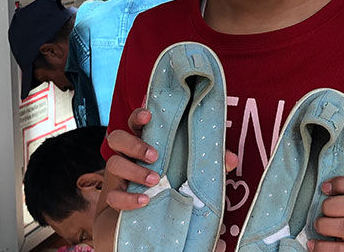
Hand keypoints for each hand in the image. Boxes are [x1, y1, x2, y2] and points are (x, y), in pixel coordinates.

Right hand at [104, 107, 237, 210]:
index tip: (149, 115)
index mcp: (145, 145)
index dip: (139, 115)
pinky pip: (112, 195)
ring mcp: (117, 178)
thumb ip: (209, 166)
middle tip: (155, 155)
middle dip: (134, 143)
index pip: (137, 123)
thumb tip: (231, 159)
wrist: (145, 228)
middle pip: (117, 137)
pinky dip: (127, 198)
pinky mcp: (112, 200)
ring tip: (154, 180)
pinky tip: (144, 201)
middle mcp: (128, 157)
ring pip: (112, 163)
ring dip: (133, 169)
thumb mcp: (191, 178)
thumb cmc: (169, 192)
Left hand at [310, 174, 343, 250]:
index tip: (324, 187)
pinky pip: (341, 250)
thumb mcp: (331, 203)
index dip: (343, 183)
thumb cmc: (329, 220)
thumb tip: (307, 175)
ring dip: (326, 225)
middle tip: (320, 210)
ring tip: (316, 226)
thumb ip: (327, 191)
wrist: (342, 247)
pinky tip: (312, 244)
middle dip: (332, 205)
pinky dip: (322, 247)